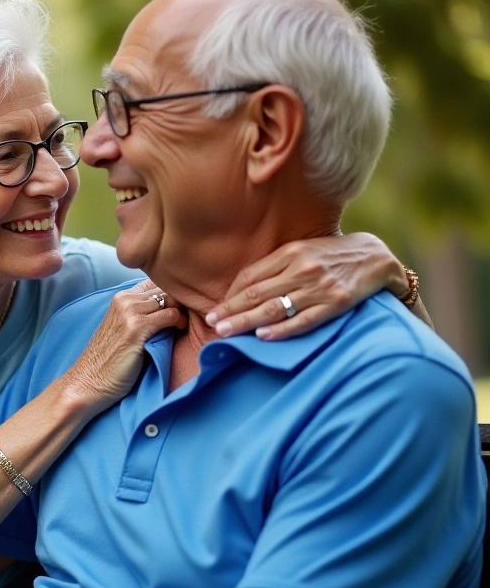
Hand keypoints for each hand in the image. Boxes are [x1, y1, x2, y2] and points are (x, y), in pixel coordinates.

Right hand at [59, 279, 182, 410]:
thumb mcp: (122, 329)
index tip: (181, 309)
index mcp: (120, 298)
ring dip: (183, 312)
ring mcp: (129, 312)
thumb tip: (173, 308)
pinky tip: (178, 333)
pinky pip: (171, 315)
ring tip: (182, 327)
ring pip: (171, 299)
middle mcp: (124, 300)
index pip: (156, 282)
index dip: (172, 294)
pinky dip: (180, 323)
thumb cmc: (109, 362)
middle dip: (181, 302)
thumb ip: (141, 314)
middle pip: (166, 288)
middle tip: (189, 318)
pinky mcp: (137, 327)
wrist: (88, 382)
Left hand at [206, 232, 405, 340]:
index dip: (230, 294)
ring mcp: (319, 286)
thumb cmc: (330, 256)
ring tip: (226, 332)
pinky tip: (262, 336)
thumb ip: (275, 266)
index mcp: (290, 252)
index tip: (215, 309)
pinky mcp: (336, 303)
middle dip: (231, 310)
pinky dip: (281, 329)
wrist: (375, 257)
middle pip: (257, 293)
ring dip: (246, 322)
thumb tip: (242, 289)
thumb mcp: (302, 251)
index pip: (251, 276)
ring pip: (275, 308)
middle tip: (211, 322)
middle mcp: (302, 268)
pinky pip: (303, 320)